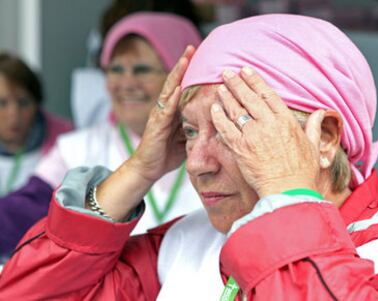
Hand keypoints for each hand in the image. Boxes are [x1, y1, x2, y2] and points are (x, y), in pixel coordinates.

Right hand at [129, 45, 195, 182]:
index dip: (190, 72)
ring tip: (185, 59)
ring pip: (169, 91)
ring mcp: (159, 116)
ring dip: (177, 75)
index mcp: (173, 111)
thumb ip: (196, 127)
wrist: (148, 168)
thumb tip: (215, 123)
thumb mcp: (186, 138)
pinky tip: (176, 88)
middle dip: (183, 65)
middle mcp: (165, 109)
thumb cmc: (167, 154)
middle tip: (192, 48)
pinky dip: (171, 98)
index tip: (200, 57)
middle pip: (175, 83)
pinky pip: (165, 110)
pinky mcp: (156, 126)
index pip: (182, 87)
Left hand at [211, 67, 324, 197]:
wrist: (288, 191)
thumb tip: (320, 112)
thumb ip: (314, 126)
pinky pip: (226, 129)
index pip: (267, 94)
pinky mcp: (240, 148)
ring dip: (227, 97)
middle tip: (227, 73)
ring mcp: (252, 135)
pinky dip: (219, 118)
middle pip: (249, 97)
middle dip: (237, 83)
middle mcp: (268, 124)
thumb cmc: (301, 172)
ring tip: (220, 87)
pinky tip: (214, 109)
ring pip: (236, 110)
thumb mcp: (313, 146)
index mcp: (285, 120)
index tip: (246, 70)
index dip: (255, 80)